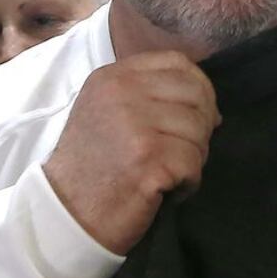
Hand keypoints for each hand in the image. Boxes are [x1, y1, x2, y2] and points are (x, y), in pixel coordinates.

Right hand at [42, 52, 219, 253]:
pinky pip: (194, 163)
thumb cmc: (92, 167)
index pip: (178, 63)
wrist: (64, 214)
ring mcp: (135, 126)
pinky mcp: (148, 160)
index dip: (199, 88)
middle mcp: (122, 93)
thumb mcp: (108, 113)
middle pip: (196, 95)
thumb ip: (151, 97)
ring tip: (167, 174)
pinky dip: (188, 183)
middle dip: (201, 126)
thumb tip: (212, 109)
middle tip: (182, 152)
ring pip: (199, 131)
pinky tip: (165, 190)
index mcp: (113, 77)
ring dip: (193, 159)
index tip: (196, 115)